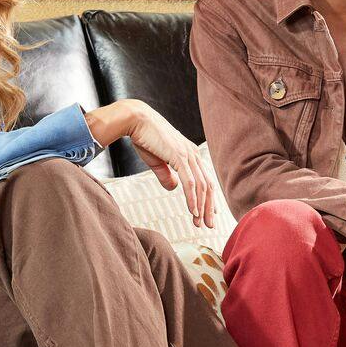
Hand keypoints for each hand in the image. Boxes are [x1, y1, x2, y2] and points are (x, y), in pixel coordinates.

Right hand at [89, 99, 216, 228]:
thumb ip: (166, 176)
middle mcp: (193, 154)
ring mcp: (187, 155)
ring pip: (201, 186)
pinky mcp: (179, 157)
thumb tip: (173, 188)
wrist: (136, 121)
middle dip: (209, 207)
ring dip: (202, 207)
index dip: (208, 198)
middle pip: (207, 185)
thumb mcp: (157, 162)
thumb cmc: (145, 138)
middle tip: (209, 225)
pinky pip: (190, 182)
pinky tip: (193, 211)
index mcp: (190, 154)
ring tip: (200, 223)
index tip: (209, 213)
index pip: (205, 180)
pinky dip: (193, 199)